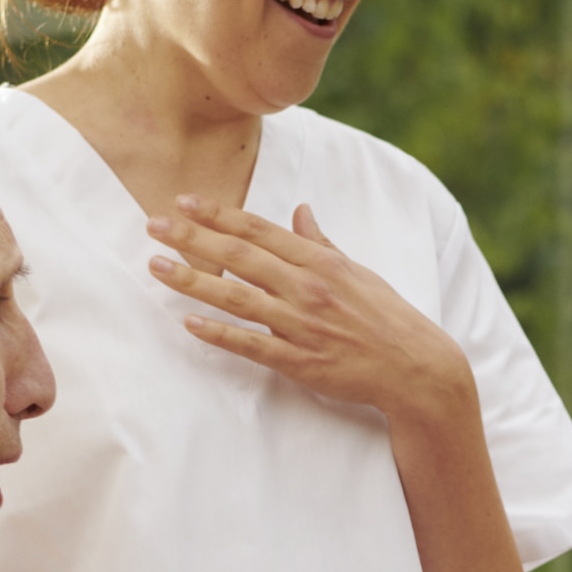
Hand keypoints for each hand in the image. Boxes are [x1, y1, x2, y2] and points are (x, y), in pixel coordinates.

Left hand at [146, 197, 475, 430]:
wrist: (417, 368)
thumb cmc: (389, 319)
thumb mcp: (359, 272)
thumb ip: (322, 244)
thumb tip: (300, 211)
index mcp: (321, 263)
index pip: (260, 230)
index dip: (219, 215)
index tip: (184, 202)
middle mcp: (308, 289)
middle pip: (240, 257)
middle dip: (193, 238)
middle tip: (154, 225)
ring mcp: (303, 326)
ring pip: (237, 298)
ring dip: (193, 281)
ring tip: (157, 267)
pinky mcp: (301, 361)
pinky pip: (253, 345)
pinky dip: (220, 334)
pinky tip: (190, 323)